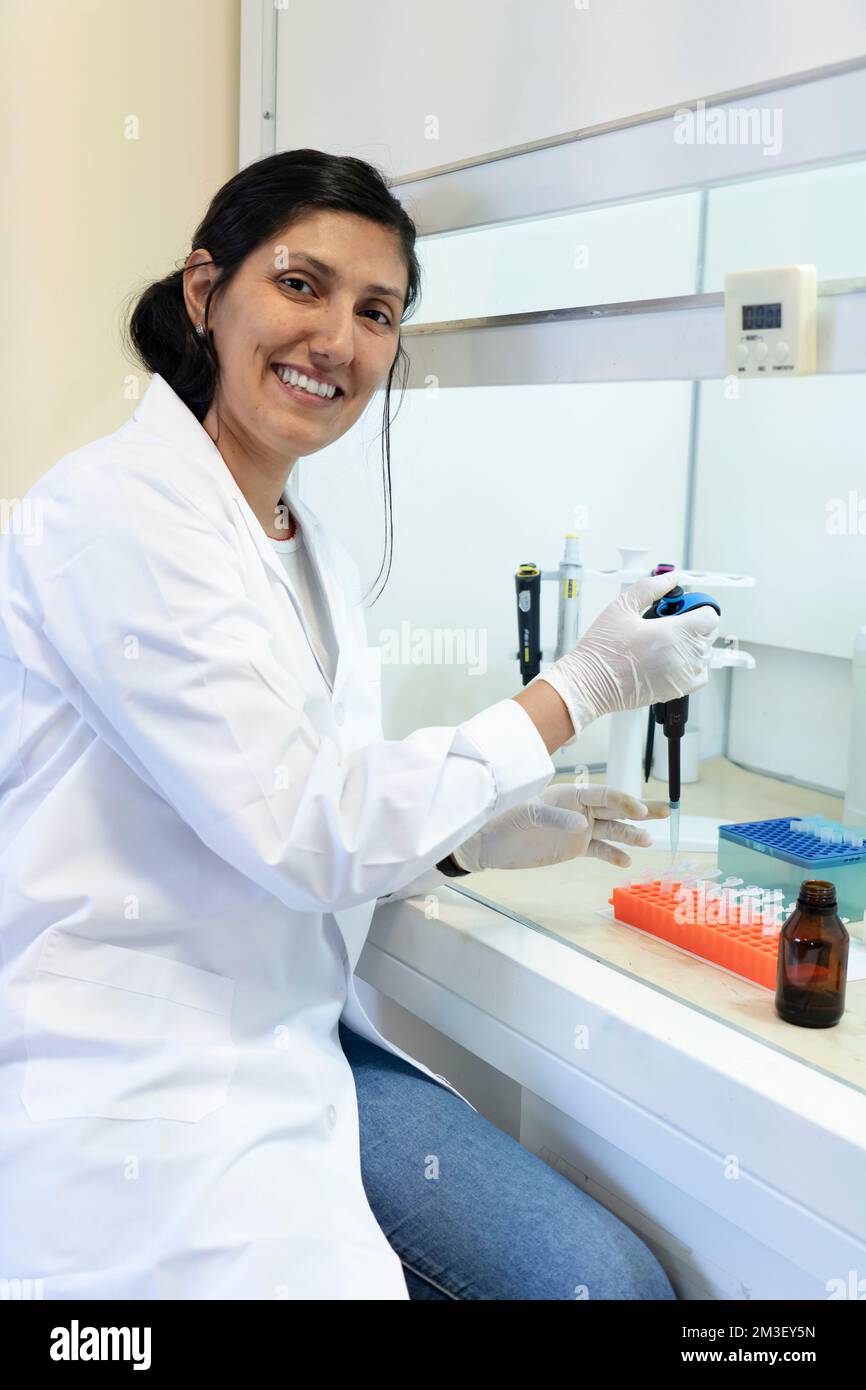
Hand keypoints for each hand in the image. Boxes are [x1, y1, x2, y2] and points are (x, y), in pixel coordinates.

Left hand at [451, 783, 669, 872]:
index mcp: (568, 795)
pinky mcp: (573, 848)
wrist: (487, 843)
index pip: (602, 795)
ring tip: (648, 841)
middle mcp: (578, 810)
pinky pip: (599, 850)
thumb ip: (553, 818)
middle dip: (640, 811)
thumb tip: (581, 825)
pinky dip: (614, 855)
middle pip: (615, 809)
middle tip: (665, 812)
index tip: (638, 810)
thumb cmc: (502, 819)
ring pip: (612, 830)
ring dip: (631, 835)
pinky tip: (627, 861)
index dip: (622, 801)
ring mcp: (578, 829)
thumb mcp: (524, 815)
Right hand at [529, 571, 719, 739]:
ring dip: (693, 644)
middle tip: (670, 622)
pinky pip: (700, 675)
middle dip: (694, 624)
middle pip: (709, 633)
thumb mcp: (622, 606)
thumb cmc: (603, 649)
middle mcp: (683, 655)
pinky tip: (673, 659)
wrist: (590, 682)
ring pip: (705, 654)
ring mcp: (682, 674)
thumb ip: (651, 587)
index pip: (709, 616)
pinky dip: (693, 665)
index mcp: (673, 633)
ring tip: (668, 641)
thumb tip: (671, 577)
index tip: (683, 608)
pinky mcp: (677, 689)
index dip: (698, 608)